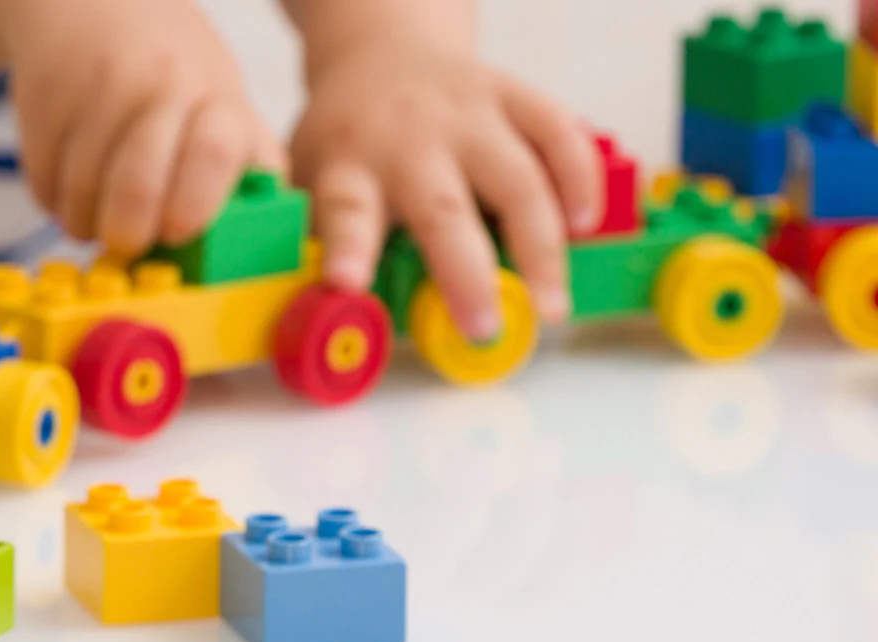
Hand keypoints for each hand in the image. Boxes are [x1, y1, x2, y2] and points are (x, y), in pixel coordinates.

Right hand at [5, 0, 284, 255]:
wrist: (87, 3)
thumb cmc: (167, 66)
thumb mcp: (222, 98)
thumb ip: (247, 160)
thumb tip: (269, 231)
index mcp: (214, 96)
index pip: (214, 152)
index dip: (196, 203)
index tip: (179, 232)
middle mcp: (157, 87)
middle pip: (138, 187)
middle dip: (131, 234)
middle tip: (132, 241)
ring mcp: (94, 93)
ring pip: (83, 196)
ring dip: (90, 223)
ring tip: (103, 209)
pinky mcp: (42, 102)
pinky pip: (45, 186)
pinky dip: (58, 203)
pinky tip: (75, 183)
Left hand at [291, 44, 602, 337]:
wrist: (382, 56)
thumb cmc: (351, 140)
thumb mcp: (314, 180)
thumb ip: (321, 239)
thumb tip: (325, 319)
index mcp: (349, 167)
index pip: (345, 210)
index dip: (348, 248)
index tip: (348, 284)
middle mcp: (409, 140)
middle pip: (442, 208)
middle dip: (466, 272)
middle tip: (485, 327)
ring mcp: (466, 115)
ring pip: (515, 180)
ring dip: (540, 248)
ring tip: (551, 307)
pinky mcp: (512, 95)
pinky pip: (558, 134)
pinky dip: (578, 180)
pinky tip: (583, 227)